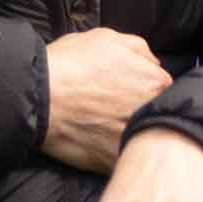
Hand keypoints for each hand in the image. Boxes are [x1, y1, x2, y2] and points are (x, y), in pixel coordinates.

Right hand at [41, 28, 170, 169]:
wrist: (37, 98)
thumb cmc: (69, 65)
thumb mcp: (105, 39)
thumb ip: (139, 49)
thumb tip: (154, 64)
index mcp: (154, 82)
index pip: (165, 92)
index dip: (146, 93)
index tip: (129, 95)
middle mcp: (151, 112)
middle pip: (158, 118)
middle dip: (142, 115)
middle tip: (116, 113)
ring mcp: (134, 140)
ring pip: (143, 142)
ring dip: (131, 137)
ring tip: (105, 129)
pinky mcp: (115, 163)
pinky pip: (124, 162)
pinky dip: (115, 156)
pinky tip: (97, 144)